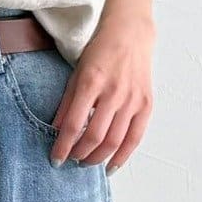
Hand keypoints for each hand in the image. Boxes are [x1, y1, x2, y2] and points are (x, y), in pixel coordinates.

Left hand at [51, 7, 156, 170]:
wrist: (130, 35)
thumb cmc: (100, 53)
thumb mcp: (76, 74)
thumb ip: (66, 104)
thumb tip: (55, 132)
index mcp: (91, 83)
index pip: (73, 125)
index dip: (63, 147)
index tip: (55, 159)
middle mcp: (113, 93)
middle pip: (94, 137)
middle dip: (80, 155)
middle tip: (72, 160)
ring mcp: (132, 100)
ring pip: (114, 141)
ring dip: (98, 158)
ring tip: (87, 162)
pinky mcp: (146, 105)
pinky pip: (135, 138)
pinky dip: (122, 156)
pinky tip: (111, 166)